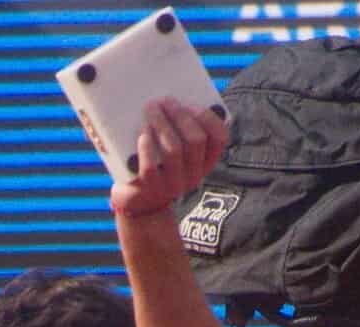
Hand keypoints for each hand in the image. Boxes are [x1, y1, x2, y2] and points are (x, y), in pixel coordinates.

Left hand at [110, 97, 226, 218]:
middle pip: (195, 139)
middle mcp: (194, 175)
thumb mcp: (176, 146)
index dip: (208, 118)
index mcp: (205, 160)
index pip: (220, 138)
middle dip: (179, 114)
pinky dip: (146, 147)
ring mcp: (174, 185)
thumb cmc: (158, 160)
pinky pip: (151, 167)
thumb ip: (181, 126)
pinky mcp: (152, 190)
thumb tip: (175, 95)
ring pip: (173, 149)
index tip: (192, 104)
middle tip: (164, 101)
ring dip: (161, 124)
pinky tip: (142, 134)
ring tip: (150, 109)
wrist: (139, 199)